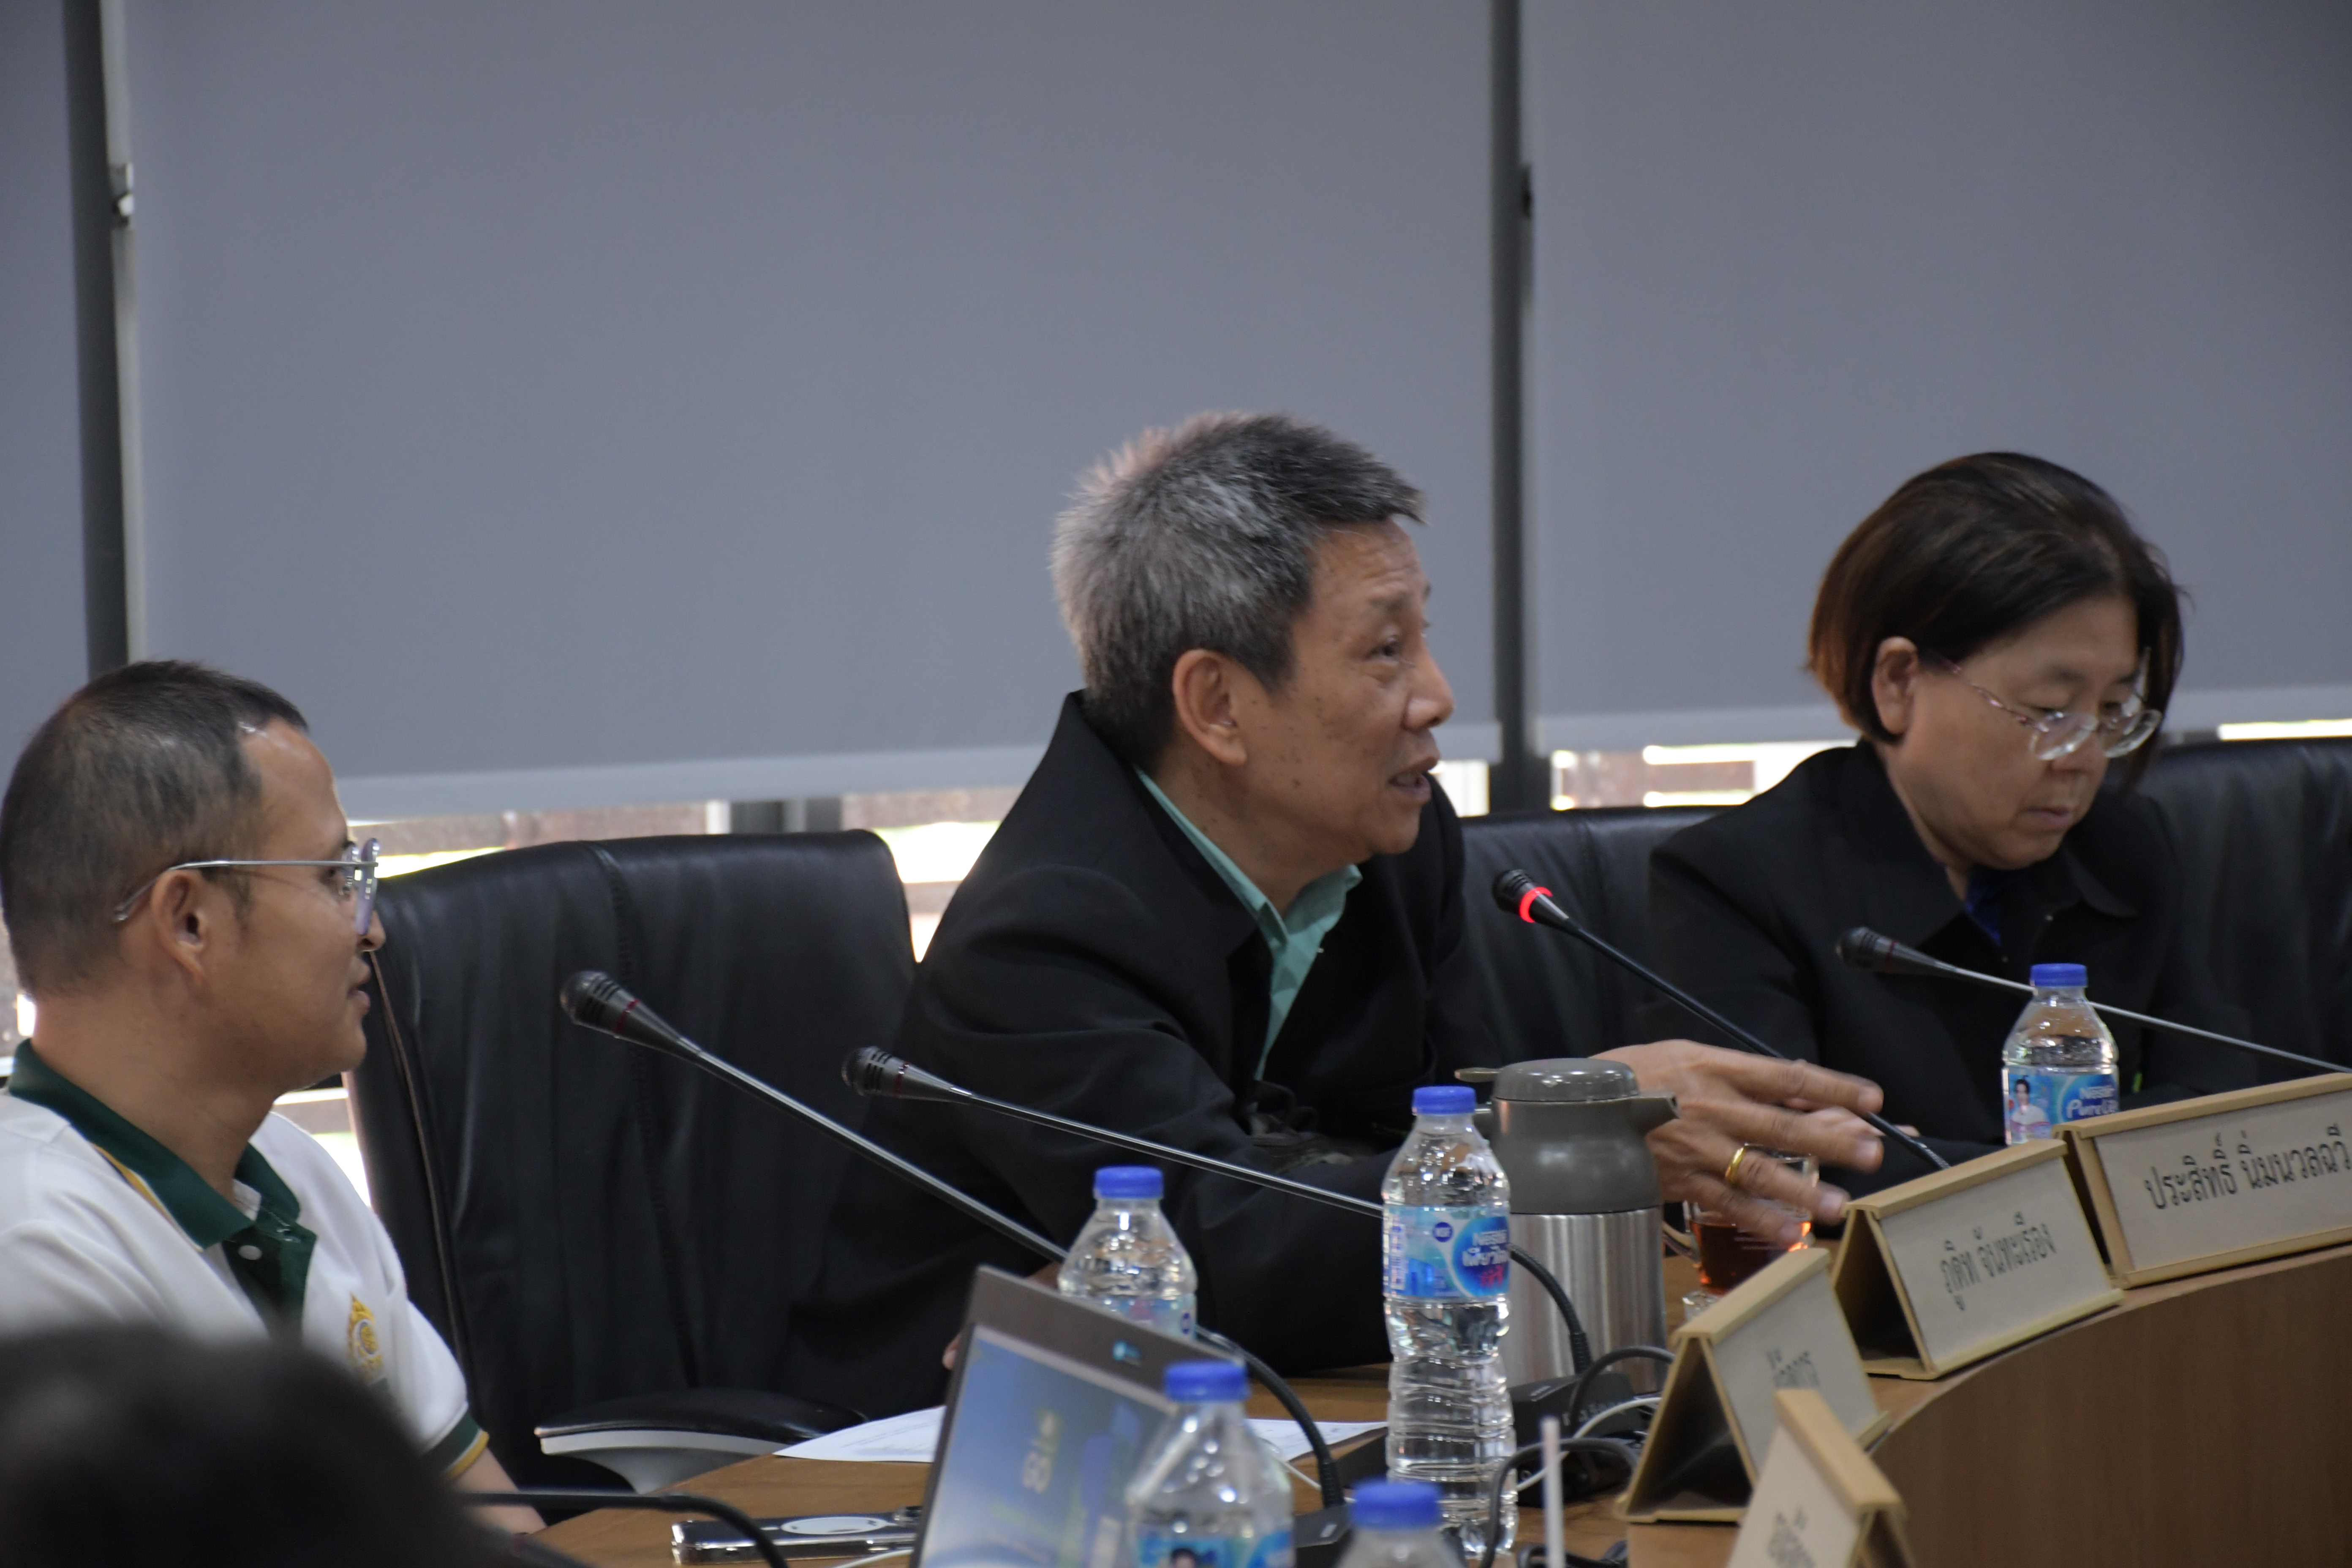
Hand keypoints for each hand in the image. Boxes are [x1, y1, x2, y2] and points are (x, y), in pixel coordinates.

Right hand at [1597, 1039, 1886, 1243]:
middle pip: (1781, 1125)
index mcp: (1715, 1068)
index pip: (1786, 1075)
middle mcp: (1712, 1107)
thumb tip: (1797, 1086)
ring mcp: (1697, 1147)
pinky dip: (1758, 1219)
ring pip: (1758, 1170)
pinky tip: (1789, 1233)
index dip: (1832, 1085)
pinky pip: (1726, 1203)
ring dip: (1802, 1189)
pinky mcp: (1681, 1180)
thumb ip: (1741, 1073)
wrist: (1577, 1108)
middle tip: (1873, 1151)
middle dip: (1830, 1139)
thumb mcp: (1687, 1056)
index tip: (1872, 1097)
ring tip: (1839, 1204)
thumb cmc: (1636, 1076)